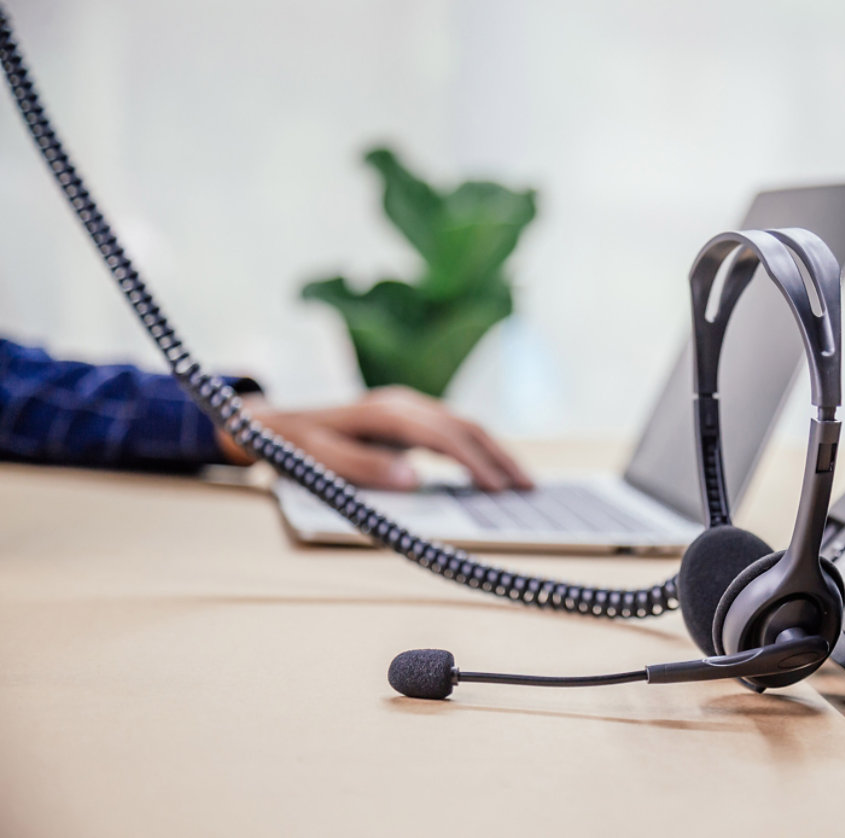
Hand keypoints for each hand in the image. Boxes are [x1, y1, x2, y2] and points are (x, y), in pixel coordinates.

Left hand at [217, 386, 532, 491]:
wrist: (270, 423)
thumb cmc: (293, 446)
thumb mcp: (319, 460)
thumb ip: (364, 470)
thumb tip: (414, 480)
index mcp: (386, 412)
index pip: (444, 436)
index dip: (474, 462)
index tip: (497, 488)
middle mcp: (403, 403)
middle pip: (464, 426)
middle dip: (498, 457)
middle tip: (527, 488)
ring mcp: (407, 407)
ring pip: (464, 425)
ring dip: (494, 451)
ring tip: (521, 481)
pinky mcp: (406, 418)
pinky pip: (452, 430)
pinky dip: (477, 449)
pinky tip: (490, 470)